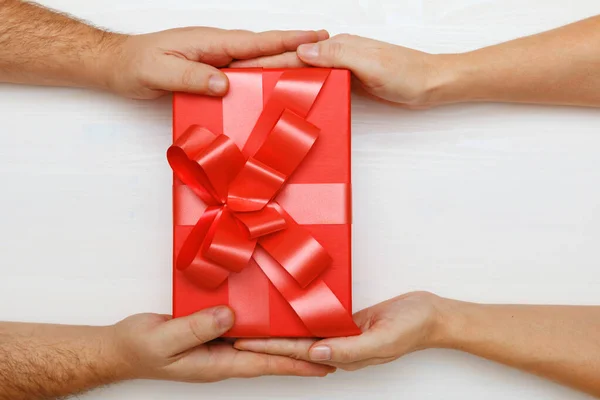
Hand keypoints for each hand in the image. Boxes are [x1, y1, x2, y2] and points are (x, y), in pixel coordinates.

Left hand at [104, 28, 328, 98]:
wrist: (119, 65)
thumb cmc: (136, 64)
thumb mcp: (160, 70)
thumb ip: (191, 75)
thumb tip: (225, 82)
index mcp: (210, 43)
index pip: (255, 42)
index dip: (286, 40)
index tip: (314, 37)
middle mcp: (217, 49)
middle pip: (264, 49)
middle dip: (295, 47)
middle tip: (326, 49)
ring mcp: (215, 60)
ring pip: (256, 61)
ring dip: (282, 61)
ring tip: (310, 66)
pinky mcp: (211, 72)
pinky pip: (243, 74)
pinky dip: (262, 76)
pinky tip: (271, 86)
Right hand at [111, 306, 333, 381]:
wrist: (121, 347)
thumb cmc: (139, 349)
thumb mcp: (166, 339)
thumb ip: (196, 328)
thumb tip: (230, 316)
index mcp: (217, 363)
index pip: (266, 364)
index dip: (296, 364)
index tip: (324, 362)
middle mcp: (223, 355)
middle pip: (269, 355)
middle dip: (300, 353)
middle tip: (331, 346)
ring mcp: (218, 344)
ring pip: (258, 341)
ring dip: (284, 338)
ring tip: (312, 331)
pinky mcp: (211, 330)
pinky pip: (242, 327)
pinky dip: (261, 322)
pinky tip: (271, 313)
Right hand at [230, 34, 451, 108]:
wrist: (431, 83)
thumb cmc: (407, 73)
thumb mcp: (371, 63)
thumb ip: (337, 55)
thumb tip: (304, 50)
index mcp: (339, 46)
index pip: (295, 52)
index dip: (268, 59)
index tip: (244, 64)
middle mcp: (338, 54)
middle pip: (295, 60)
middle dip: (267, 66)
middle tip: (241, 76)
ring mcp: (343, 67)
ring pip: (304, 71)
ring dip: (281, 76)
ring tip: (258, 87)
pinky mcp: (350, 80)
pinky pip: (318, 81)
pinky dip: (301, 86)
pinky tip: (293, 95)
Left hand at [234, 292, 446, 370]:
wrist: (431, 315)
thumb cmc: (412, 327)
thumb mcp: (383, 339)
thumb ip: (349, 349)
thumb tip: (316, 354)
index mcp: (343, 356)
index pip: (297, 352)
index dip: (269, 347)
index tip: (243, 341)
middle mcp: (338, 349)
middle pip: (294, 346)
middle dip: (265, 342)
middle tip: (237, 334)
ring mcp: (342, 336)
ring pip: (304, 335)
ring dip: (279, 332)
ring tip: (254, 326)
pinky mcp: (348, 324)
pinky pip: (319, 323)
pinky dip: (300, 321)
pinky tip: (287, 316)